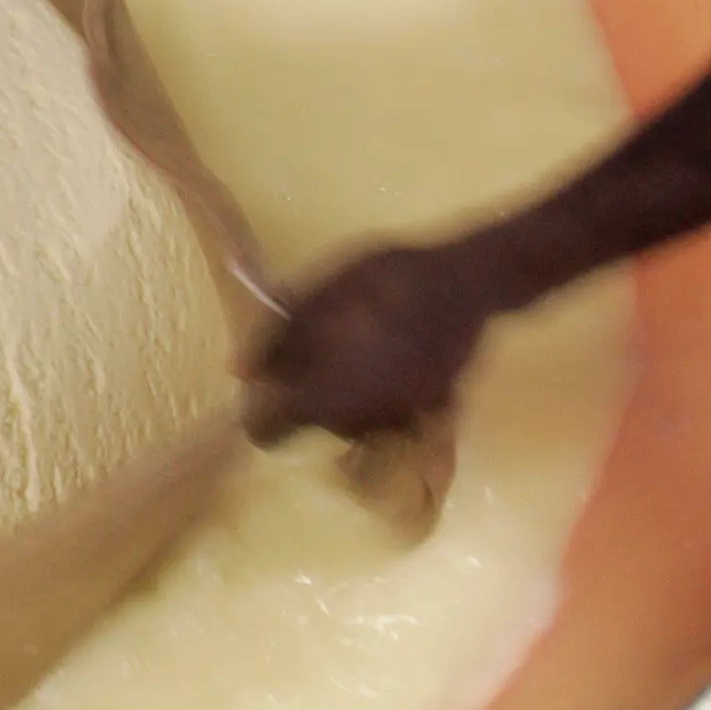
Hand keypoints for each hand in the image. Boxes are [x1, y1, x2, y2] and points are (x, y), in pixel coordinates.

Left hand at [243, 240, 505, 446]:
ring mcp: (399, 420)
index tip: (259, 400)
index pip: (274, 430)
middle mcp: (362, 419)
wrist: (469, 280)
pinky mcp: (429, 412)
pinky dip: (381, 392)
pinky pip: (390, 413)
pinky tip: (389, 354)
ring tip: (357, 346)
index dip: (259, 419)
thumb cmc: (387, 279)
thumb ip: (278, 338)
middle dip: (310, 395)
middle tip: (316, 351)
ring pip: (355, 421)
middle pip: (318, 422)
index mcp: (327, 393)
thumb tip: (241, 373)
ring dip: (345, 395)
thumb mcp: (321, 294)